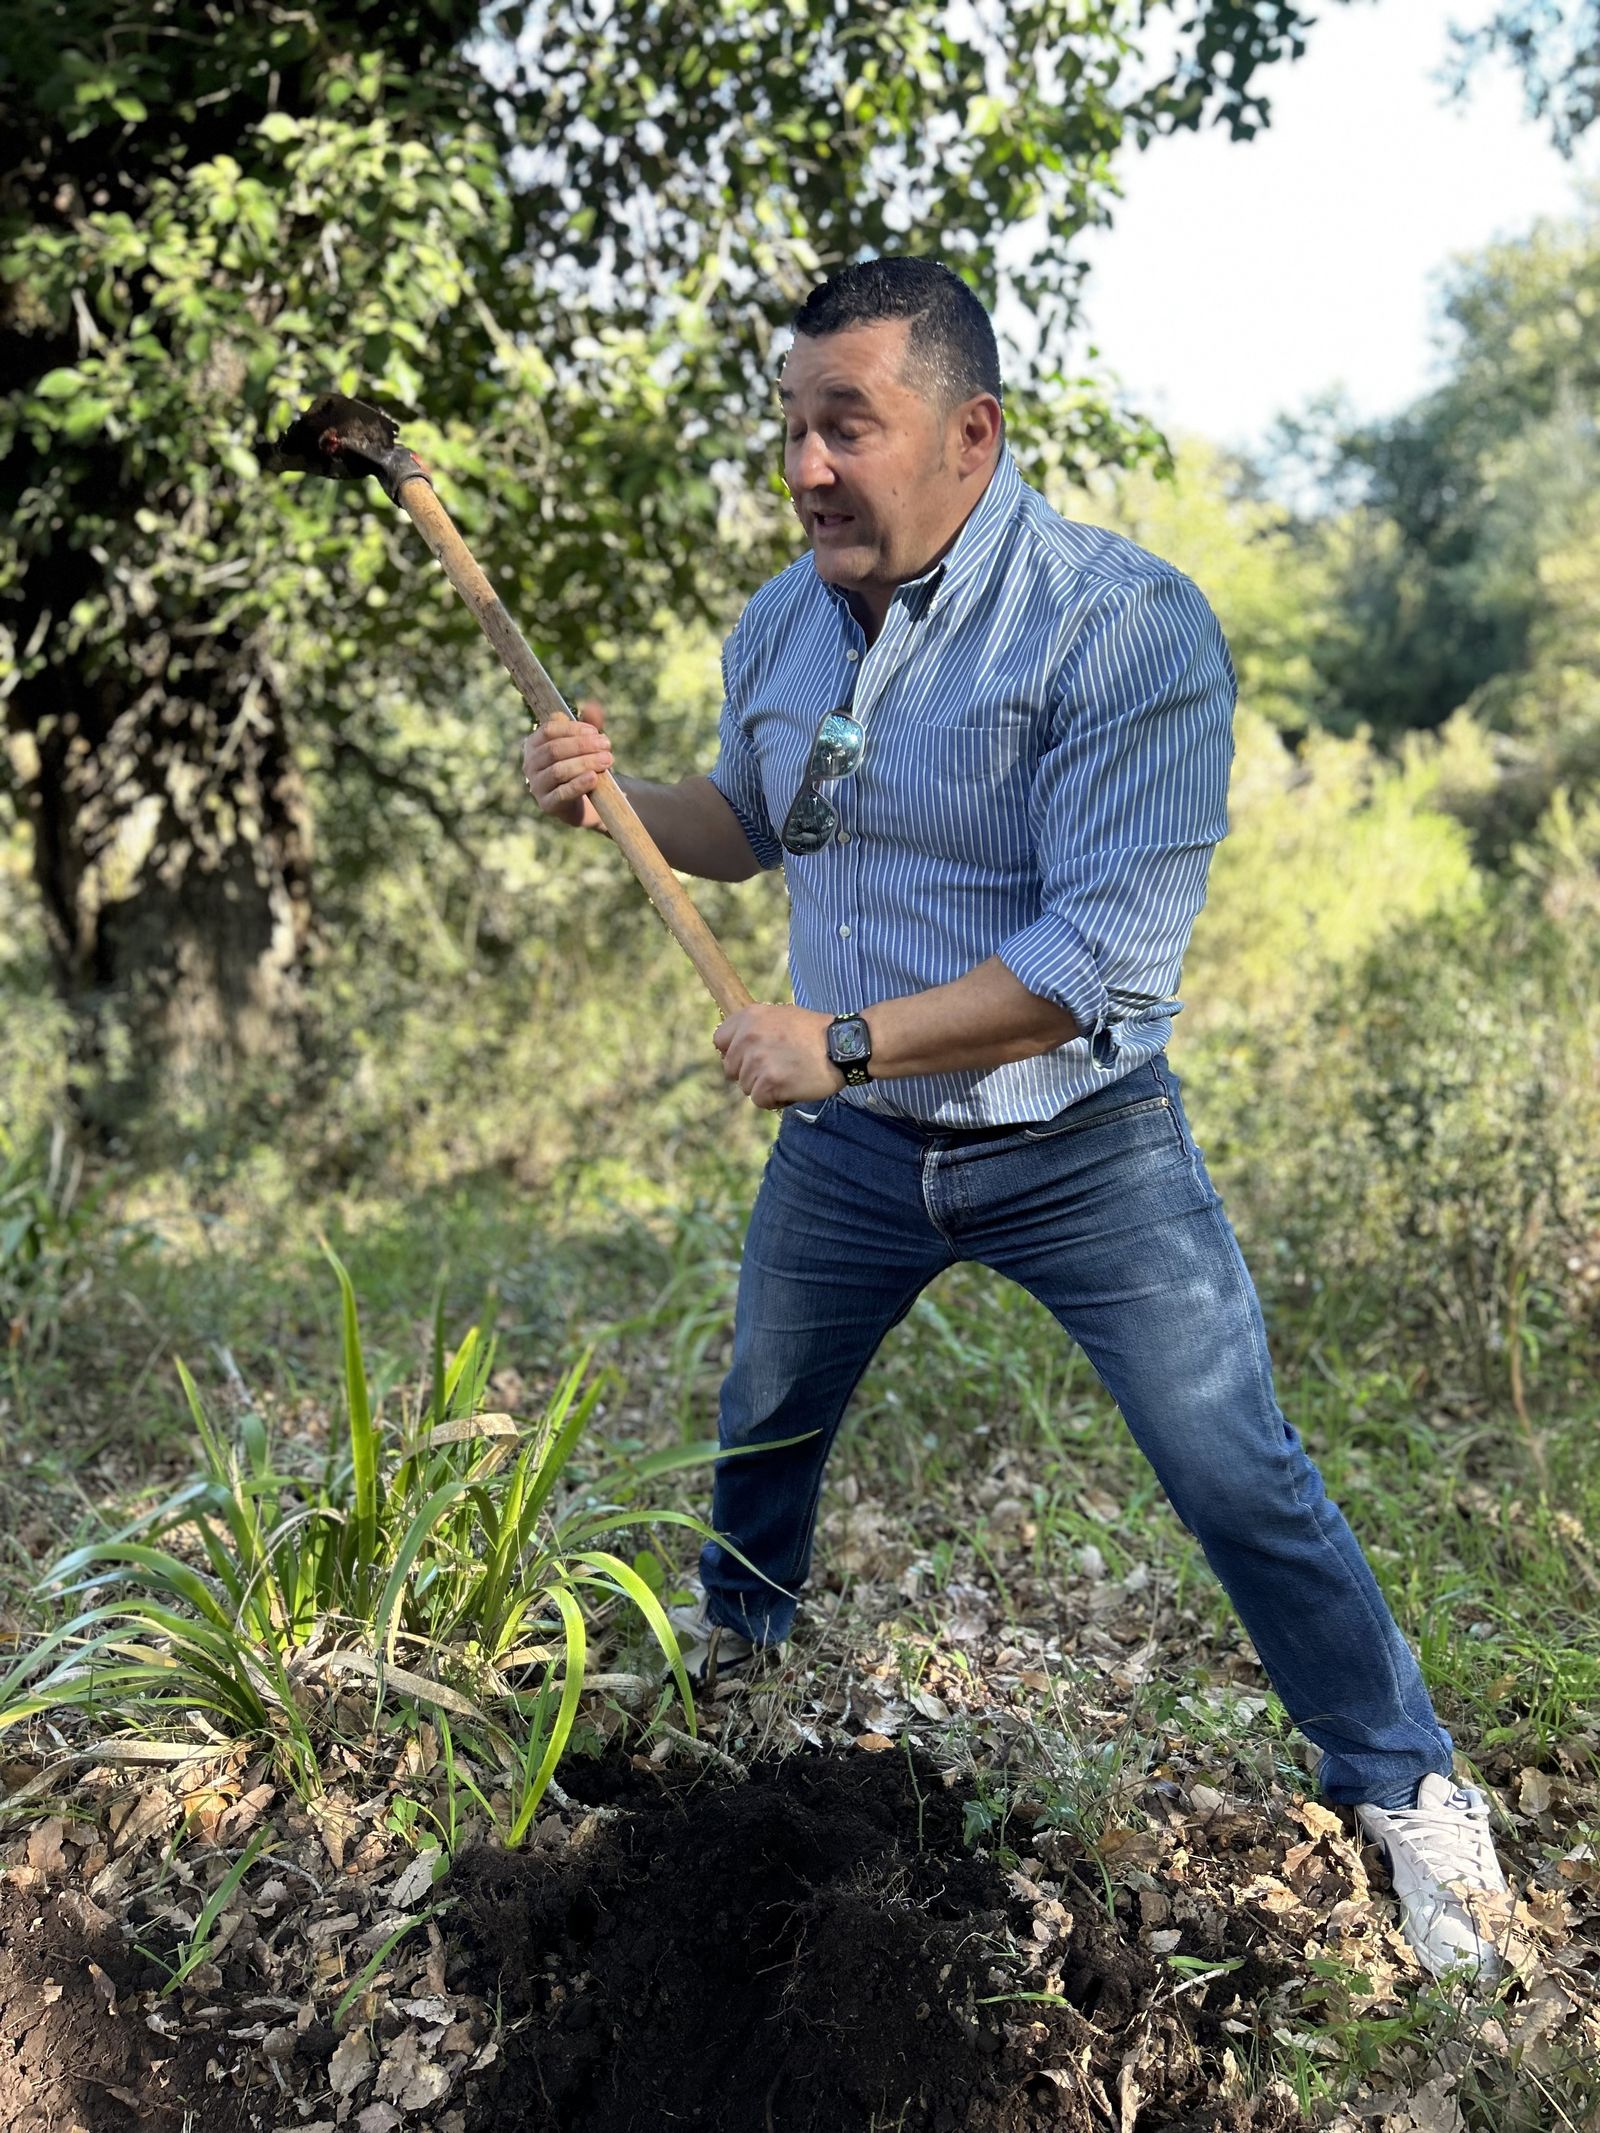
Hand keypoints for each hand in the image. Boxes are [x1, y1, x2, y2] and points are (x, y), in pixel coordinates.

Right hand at [521, 697, 612, 826]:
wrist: (584, 803)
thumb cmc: (581, 767)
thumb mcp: (586, 745)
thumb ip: (589, 726)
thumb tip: (593, 706)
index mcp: (534, 744)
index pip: (549, 730)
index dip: (573, 729)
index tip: (596, 731)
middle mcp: (530, 764)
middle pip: (554, 750)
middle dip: (583, 746)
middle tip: (607, 746)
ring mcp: (537, 786)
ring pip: (558, 771)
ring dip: (585, 763)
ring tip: (607, 760)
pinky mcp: (547, 805)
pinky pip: (562, 793)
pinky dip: (578, 784)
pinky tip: (594, 778)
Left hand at [713, 1004, 842, 1109]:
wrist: (843, 1047)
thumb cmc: (816, 1033)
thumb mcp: (782, 1016)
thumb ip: (756, 1029)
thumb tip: (737, 1046)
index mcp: (749, 1017)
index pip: (719, 1040)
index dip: (733, 1052)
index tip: (749, 1056)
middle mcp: (748, 1038)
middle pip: (731, 1069)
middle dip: (750, 1073)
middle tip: (776, 1068)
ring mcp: (757, 1061)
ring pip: (746, 1087)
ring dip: (765, 1087)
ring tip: (790, 1075)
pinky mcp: (768, 1083)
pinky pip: (760, 1101)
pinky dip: (776, 1100)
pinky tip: (794, 1087)